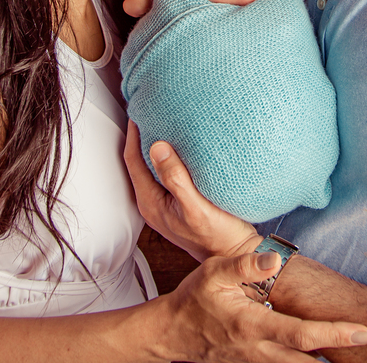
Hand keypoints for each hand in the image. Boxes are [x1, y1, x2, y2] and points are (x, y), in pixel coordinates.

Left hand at [126, 121, 258, 261]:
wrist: (234, 255)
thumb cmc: (217, 235)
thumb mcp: (195, 206)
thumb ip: (175, 178)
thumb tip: (157, 146)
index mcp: (150, 202)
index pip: (132, 160)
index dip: (133, 134)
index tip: (140, 111)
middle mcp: (152, 202)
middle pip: (138, 162)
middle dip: (141, 137)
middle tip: (150, 110)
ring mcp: (163, 203)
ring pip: (151, 167)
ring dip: (155, 147)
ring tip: (164, 121)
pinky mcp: (176, 202)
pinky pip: (164, 173)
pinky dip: (168, 157)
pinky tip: (180, 146)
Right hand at [160, 251, 366, 362]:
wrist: (172, 333)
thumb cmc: (194, 299)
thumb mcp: (213, 273)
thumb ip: (245, 265)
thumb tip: (275, 258)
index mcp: (254, 326)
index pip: (302, 335)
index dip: (335, 334)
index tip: (364, 332)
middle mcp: (260, 352)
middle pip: (309, 361)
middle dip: (340, 356)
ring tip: (355, 354)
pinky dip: (306, 362)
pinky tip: (323, 357)